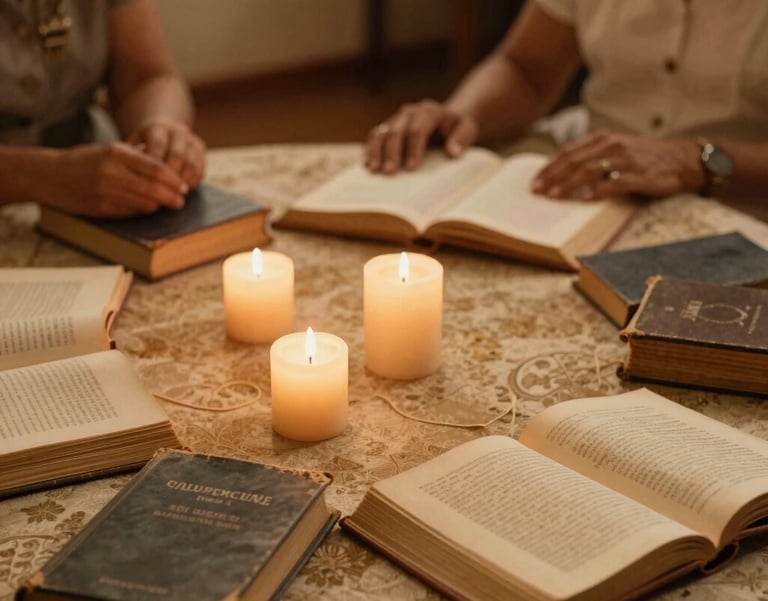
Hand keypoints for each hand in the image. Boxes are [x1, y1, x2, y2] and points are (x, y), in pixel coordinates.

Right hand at [46, 142, 188, 216]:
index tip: (184, 186)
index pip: (156, 168)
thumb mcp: (110, 150)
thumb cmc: (86, 161)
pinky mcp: (100, 208)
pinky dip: (143, 211)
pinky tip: (148, 209)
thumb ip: (138, 157)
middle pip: (154, 189)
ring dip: (159, 206)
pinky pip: (131, 212)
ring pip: (145, 203)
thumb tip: (169, 169)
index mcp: (116, 153)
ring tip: (167, 205)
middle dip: (172, 197)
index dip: (174, 180)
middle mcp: (111, 171)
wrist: (49, 175)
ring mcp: (105, 191)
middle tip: (181, 201)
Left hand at [127, 118, 205, 188]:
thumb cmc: (143, 144)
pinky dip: (192, 182)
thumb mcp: (133, 145)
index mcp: (158, 127)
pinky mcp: (201, 150)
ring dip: (182, 181)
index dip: (154, 166)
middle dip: (170, 177)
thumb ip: (131, 158)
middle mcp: (177, 131)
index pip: (158, 146)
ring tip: (173, 195)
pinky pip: (200, 169)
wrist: (163, 131)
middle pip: (177, 155)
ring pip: (191, 163)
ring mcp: (191, 140)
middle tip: (163, 194)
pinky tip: (182, 191)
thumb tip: (129, 178)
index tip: (148, 183)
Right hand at [364, 100, 478, 173]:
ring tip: (373, 170)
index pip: (418, 129)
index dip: (413, 148)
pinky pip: (375, 136)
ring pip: (382, 132)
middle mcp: (410, 113)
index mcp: (429, 112)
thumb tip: (452, 152)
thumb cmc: (458, 127)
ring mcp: (397, 119)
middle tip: (389, 172)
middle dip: (392, 152)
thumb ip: (462, 138)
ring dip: (376, 151)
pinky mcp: (388, 127)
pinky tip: (367, 164)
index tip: (412, 167)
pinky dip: (370, 149)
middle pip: (396, 130)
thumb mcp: (467, 129)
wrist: (447, 120)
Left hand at [531, 130, 704, 199]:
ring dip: (569, 184)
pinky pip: (615, 183)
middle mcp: (612, 146)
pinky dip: (597, 191)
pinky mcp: (639, 175)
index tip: (534, 182)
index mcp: (603, 139)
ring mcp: (625, 160)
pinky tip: (583, 199)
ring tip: (553, 196)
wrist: (683, 160)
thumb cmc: (644, 159)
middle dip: (553, 177)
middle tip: (537, 191)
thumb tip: (561, 174)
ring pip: (590, 171)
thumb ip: (591, 157)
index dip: (549, 167)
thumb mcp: (616, 150)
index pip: (568, 152)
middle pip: (575, 162)